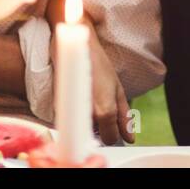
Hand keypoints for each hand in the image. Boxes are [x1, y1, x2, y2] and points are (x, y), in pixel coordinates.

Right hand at [82, 15, 133, 144]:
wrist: (77, 49)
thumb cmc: (99, 65)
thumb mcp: (118, 89)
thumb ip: (124, 116)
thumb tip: (130, 137)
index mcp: (105, 112)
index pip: (110, 139)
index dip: (113, 133)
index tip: (112, 125)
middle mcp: (88, 116)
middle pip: (96, 135)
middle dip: (100, 127)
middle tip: (101, 107)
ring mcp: (73, 113)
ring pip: (83, 129)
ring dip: (87, 121)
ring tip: (90, 100)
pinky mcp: (59, 109)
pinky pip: (70, 121)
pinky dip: (76, 115)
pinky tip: (80, 99)